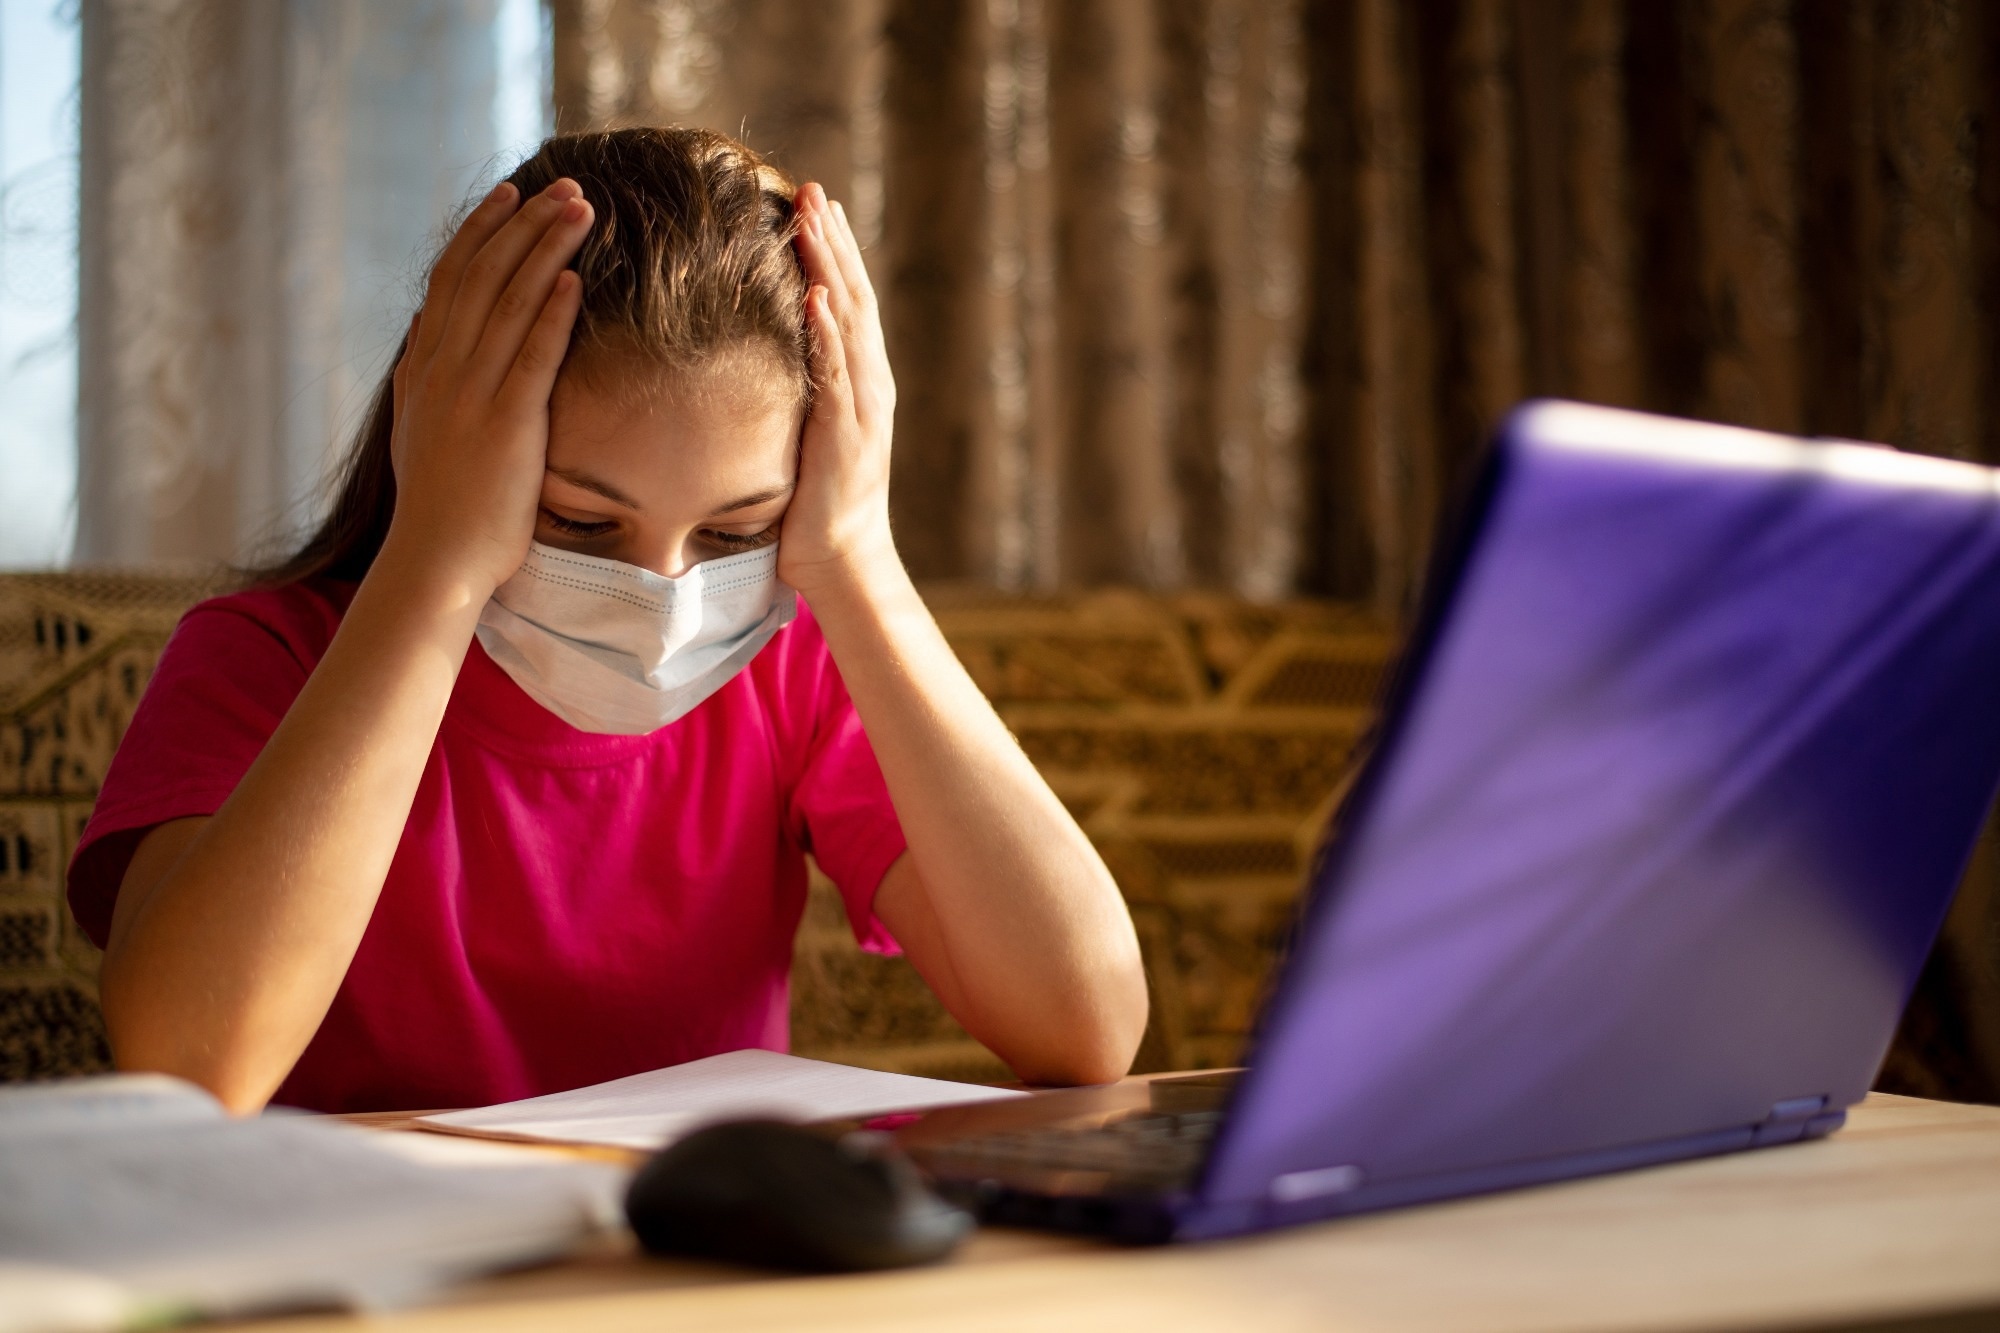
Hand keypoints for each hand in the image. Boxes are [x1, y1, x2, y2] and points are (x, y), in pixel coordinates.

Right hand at [380, 179, 593, 597]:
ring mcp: (471, 395)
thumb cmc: (442, 510)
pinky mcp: (506, 424)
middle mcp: (442, 371)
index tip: (510, 195)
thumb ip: (431, 383)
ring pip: (509, 303)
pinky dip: (552, 313)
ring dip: (545, 250)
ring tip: (580, 210)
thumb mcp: (423, 432)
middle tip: (561, 185)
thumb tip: (432, 336)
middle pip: (483, 275)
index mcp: (423, 369)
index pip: (452, 279)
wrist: (434, 562)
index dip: (481, 232)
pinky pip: (532, 356)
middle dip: (523, 224)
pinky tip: (574, 278)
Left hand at [782, 183, 898, 596]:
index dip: (831, 251)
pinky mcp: (846, 437)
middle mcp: (868, 385)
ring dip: (832, 269)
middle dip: (832, 242)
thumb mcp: (799, 435)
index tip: (810, 204)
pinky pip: (838, 376)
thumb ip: (789, 392)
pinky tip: (817, 297)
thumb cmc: (812, 506)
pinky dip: (829, 334)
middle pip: (852, 297)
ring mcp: (862, 409)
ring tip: (815, 221)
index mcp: (857, 382)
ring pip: (849, 324)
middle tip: (811, 190)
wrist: (843, 562)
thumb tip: (753, 356)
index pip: (845, 302)